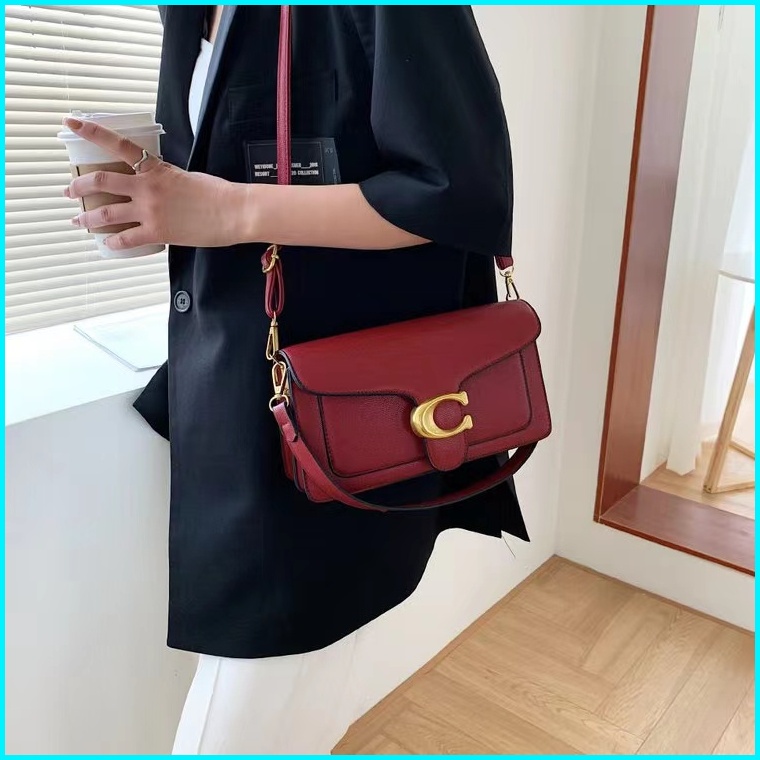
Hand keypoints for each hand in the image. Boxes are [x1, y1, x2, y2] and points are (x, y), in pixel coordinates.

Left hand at [63, 117, 245, 249]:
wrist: (234, 212)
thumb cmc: (218, 193)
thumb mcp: (186, 176)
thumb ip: (164, 179)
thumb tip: (154, 187)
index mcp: (155, 168)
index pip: (117, 144)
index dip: (91, 132)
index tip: (70, 124)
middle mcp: (146, 187)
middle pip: (101, 181)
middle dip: (79, 186)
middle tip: (70, 191)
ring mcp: (149, 211)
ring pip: (106, 212)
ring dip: (88, 217)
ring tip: (79, 220)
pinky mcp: (157, 233)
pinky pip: (126, 238)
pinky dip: (113, 241)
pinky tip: (107, 243)